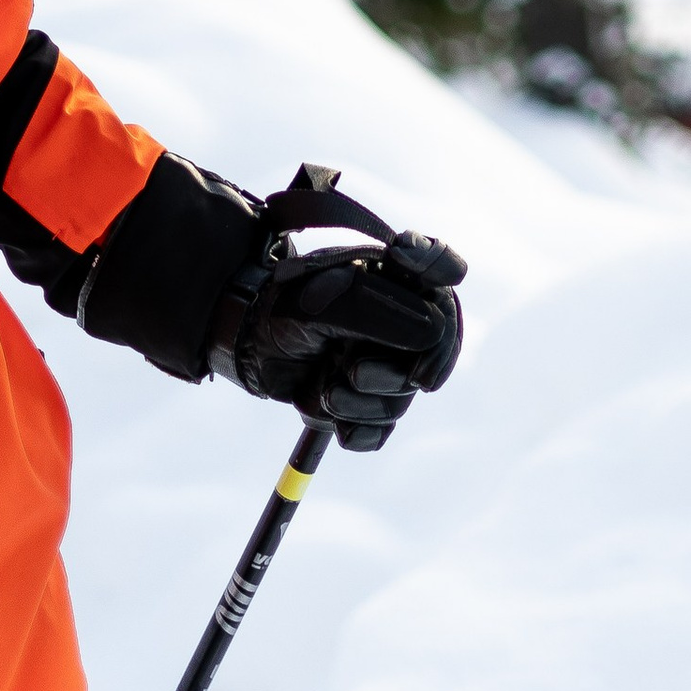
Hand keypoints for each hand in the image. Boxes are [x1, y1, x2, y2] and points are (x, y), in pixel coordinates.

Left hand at [210, 220, 465, 451]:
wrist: (248, 349)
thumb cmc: (282, 311)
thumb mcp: (322, 303)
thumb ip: (377, 312)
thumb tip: (431, 336)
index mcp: (394, 280)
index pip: (443, 265)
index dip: (439, 266)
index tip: (402, 261)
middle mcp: (400, 319)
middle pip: (437, 344)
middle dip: (395, 368)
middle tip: (354, 372)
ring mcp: (388, 361)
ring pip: (404, 394)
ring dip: (362, 401)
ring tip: (322, 389)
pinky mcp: (370, 402)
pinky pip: (383, 428)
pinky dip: (358, 429)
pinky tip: (330, 419)